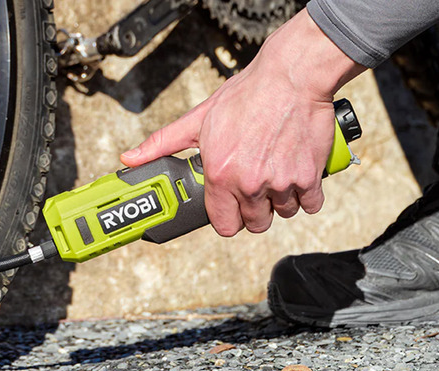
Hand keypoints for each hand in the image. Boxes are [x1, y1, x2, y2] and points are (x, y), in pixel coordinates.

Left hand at [121, 10, 364, 235]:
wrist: (291, 77)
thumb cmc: (246, 95)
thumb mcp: (198, 119)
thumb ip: (162, 144)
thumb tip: (129, 159)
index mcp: (219, 174)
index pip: (224, 225)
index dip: (227, 218)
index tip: (230, 207)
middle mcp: (249, 183)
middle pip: (255, 224)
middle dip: (254, 211)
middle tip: (254, 188)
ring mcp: (280, 181)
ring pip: (282, 213)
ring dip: (280, 201)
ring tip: (275, 175)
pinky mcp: (309, 176)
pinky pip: (310, 205)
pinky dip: (306, 195)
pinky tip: (297, 176)